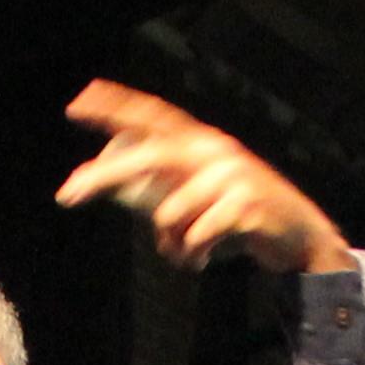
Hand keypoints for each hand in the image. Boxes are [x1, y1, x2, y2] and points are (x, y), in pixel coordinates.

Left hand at [55, 81, 355, 275]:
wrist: (297, 235)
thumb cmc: (240, 215)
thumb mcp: (196, 195)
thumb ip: (157, 188)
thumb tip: (106, 185)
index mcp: (199, 142)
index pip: (152, 115)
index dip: (115, 107)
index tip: (76, 103)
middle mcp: (213, 150)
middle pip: (150, 156)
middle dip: (105, 176)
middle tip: (67, 194)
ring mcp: (232, 176)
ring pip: (171, 212)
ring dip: (168, 242)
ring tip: (181, 254)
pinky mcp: (247, 205)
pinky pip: (199, 234)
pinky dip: (192, 254)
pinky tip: (198, 260)